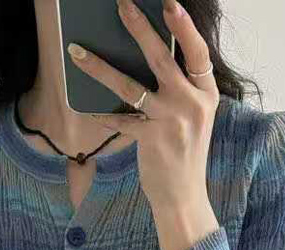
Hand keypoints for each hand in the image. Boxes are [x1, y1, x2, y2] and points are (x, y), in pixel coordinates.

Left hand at [67, 0, 220, 249]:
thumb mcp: (193, 119)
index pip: (198, 53)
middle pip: (162, 59)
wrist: (183, 197)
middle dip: (139, 28)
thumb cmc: (184, 155)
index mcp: (206, 95)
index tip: (169, 4)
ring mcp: (172, 122)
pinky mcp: (151, 140)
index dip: (184, 27)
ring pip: (131, 85)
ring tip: (78, 51)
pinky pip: (119, 119)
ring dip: (100, 67)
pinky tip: (87, 107)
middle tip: (122, 5)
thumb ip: (180, 92)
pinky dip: (101, 113)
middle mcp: (192, 104)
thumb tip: (146, 62)